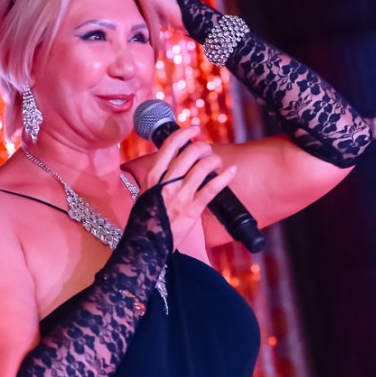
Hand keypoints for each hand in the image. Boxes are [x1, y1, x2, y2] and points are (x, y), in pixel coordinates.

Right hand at [138, 125, 235, 246]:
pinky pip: (212, 188)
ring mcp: (180, 196)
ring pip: (202, 166)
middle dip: (203, 147)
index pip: (170, 146)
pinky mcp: (192, 209)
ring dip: (214, 160)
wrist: (144, 246)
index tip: (194, 130)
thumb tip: (173, 164)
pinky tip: (231, 172)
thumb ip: (158, 179)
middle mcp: (166, 183)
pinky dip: (224, 177)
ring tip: (217, 162)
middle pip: (189, 153)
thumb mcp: (145, 194)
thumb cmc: (146, 221)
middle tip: (207, 151)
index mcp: (152, 176)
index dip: (185, 134)